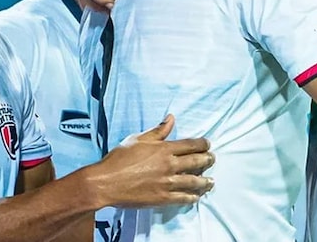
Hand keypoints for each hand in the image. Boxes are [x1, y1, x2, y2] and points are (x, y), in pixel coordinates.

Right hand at [84, 115, 214, 208]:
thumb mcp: (137, 139)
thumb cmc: (118, 159)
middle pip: (198, 161)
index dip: (204, 144)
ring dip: (205, 181)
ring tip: (210, 181)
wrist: (104, 182)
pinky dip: (193, 197)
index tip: (208, 145)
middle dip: (208, 160)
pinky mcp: (162, 197)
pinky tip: (197, 197)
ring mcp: (168, 182)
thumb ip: (158, 131)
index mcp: (164, 149)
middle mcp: (170, 164)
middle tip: (212, 160)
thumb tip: (171, 118)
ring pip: (195, 181)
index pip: (192, 144)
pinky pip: (183, 198)